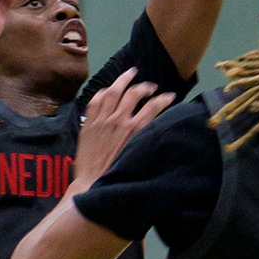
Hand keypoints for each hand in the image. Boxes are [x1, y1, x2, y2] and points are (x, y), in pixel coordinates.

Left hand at [73, 68, 176, 190]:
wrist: (92, 184)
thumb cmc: (119, 174)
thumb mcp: (138, 155)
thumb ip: (146, 137)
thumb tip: (156, 126)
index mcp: (134, 130)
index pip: (154, 105)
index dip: (165, 98)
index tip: (170, 96)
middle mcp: (119, 120)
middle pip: (134, 93)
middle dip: (145, 86)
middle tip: (151, 87)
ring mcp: (101, 120)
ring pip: (113, 91)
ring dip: (123, 80)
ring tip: (130, 73)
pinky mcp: (88, 124)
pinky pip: (95, 101)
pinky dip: (103, 92)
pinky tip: (108, 90)